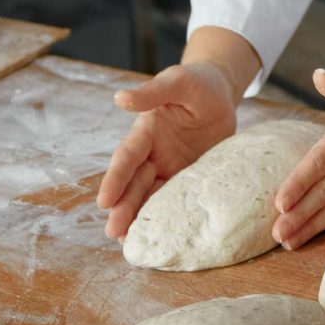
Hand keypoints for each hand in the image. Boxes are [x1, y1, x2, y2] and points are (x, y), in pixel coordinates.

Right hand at [99, 60, 238, 238]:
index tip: (103, 201)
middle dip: (123, 208)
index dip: (115, 179)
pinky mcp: (188, 176)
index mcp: (145, 131)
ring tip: (128, 243)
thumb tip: (120, 98)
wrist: (220, 93)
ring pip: (149, 196)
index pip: (127, 158)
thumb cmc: (197, 83)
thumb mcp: (177, 81)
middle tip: (114, 233)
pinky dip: (165, 215)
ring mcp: (169, 166)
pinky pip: (175, 198)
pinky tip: (161, 234)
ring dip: (138, 217)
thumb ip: (152, 91)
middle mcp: (153, 153)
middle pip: (134, 184)